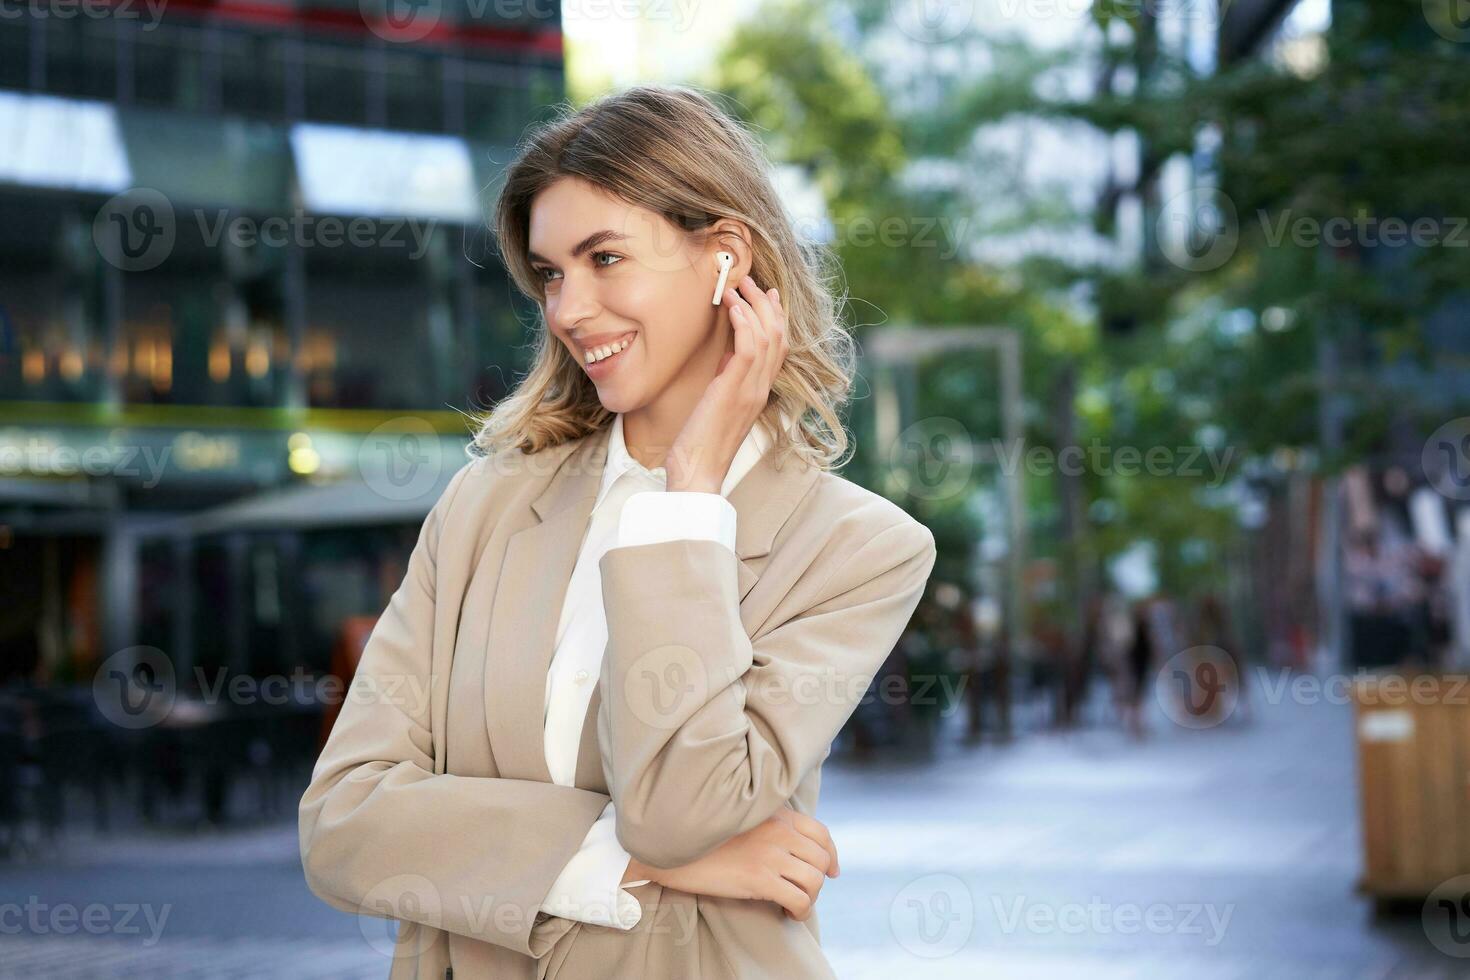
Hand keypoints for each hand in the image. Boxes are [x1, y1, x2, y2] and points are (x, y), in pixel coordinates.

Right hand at [626, 806, 839, 920]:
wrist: (672, 846)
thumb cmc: (705, 836)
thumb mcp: (743, 820)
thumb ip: (770, 826)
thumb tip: (794, 850)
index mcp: (776, 813)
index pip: (821, 833)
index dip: (830, 855)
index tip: (831, 871)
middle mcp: (779, 830)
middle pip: (821, 858)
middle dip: (818, 880)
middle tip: (802, 893)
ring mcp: (771, 853)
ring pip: (815, 880)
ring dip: (810, 898)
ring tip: (794, 905)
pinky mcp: (760, 878)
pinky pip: (800, 900)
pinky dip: (800, 911)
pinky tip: (787, 913)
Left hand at [664, 275, 789, 492]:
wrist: (698, 472)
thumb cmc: (701, 444)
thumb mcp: (718, 404)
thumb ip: (728, 379)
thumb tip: (727, 355)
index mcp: (759, 392)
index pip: (779, 347)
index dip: (776, 317)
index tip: (767, 295)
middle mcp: (761, 389)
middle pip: (778, 336)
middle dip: (766, 304)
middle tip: (750, 281)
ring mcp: (751, 390)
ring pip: (767, 337)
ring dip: (753, 306)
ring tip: (737, 286)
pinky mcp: (735, 391)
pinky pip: (749, 348)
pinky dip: (744, 322)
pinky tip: (731, 306)